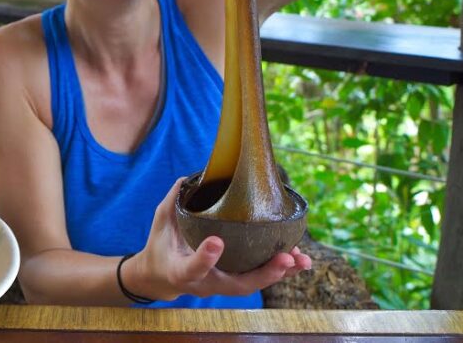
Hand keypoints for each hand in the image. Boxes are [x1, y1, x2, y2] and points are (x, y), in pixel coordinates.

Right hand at [126, 178, 312, 300]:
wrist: (162, 276)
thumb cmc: (161, 247)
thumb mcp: (160, 223)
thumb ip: (174, 202)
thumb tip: (190, 178)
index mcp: (181, 271)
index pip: (192, 268)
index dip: (204, 258)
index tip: (216, 242)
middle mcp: (205, 284)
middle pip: (238, 285)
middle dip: (264, 273)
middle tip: (285, 258)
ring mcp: (222, 285)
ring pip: (255, 284)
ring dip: (281, 273)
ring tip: (302, 260)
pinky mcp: (235, 281)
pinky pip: (260, 278)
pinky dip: (281, 270)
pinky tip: (300, 260)